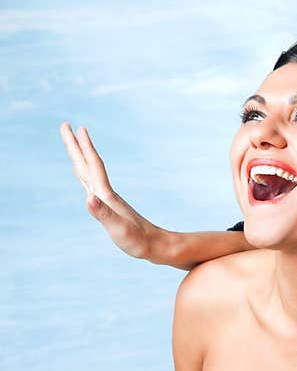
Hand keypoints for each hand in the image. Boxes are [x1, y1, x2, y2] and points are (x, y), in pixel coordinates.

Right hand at [60, 123, 166, 261]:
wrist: (157, 246)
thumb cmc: (138, 240)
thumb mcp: (118, 229)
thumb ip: (103, 213)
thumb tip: (88, 197)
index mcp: (106, 196)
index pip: (93, 165)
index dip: (84, 147)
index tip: (76, 127)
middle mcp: (107, 194)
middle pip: (88, 164)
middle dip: (76, 145)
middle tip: (66, 125)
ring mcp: (109, 200)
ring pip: (90, 173)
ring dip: (80, 157)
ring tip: (73, 145)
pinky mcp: (111, 208)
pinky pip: (93, 185)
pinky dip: (86, 176)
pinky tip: (86, 178)